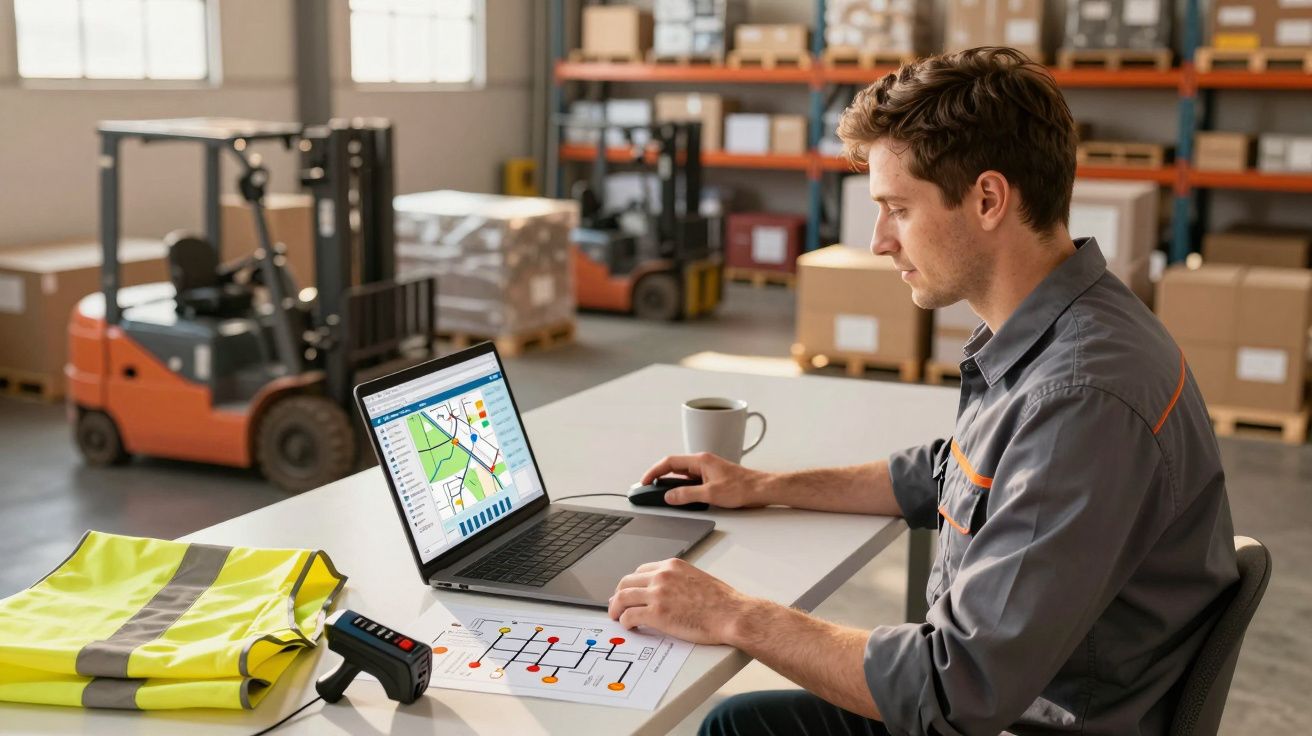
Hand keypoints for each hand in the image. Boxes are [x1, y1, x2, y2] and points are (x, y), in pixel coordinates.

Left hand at [608, 558, 755, 644]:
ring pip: (622, 598)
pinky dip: (625, 622)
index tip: (629, 592)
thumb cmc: (722, 602)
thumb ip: (678, 581)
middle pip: (626, 582)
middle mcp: (662, 576)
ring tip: (616, 617)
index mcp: (672, 566)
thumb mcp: (697, 578)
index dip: (632, 583)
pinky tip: (629, 626)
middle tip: (616, 605)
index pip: (641, 570)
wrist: (731, 614)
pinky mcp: (656, 614)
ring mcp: (657, 594)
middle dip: (618, 594)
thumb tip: (668, 592)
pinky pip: (629, 616)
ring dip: (616, 608)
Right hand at [640, 452, 772, 507]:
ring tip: (659, 494)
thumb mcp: (710, 494)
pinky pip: (691, 481)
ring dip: (670, 483)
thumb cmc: (742, 487)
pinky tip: (680, 497)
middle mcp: (702, 463)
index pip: (669, 462)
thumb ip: (686, 495)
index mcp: (700, 461)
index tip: (644, 482)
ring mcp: (707, 470)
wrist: (761, 489)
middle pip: (673, 467)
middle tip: (646, 489)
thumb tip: (669, 496)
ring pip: (682, 475)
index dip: (653, 472)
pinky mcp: (712, 478)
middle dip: (658, 477)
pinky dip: (681, 488)